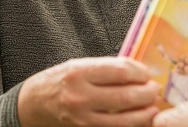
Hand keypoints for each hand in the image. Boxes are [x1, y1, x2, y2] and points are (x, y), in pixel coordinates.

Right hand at [18, 56, 160, 126]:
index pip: (120, 70)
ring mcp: (83, 118)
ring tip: (152, 107)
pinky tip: (138, 120)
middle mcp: (80, 96)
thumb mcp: (77, 66)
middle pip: (125, 95)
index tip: (147, 73)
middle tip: (155, 90)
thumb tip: (137, 71)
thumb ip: (105, 68)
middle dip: (147, 93)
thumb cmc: (57, 82)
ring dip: (144, 114)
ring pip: (123, 120)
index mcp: (79, 72)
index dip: (139, 72)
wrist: (32, 106)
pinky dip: (130, 126)